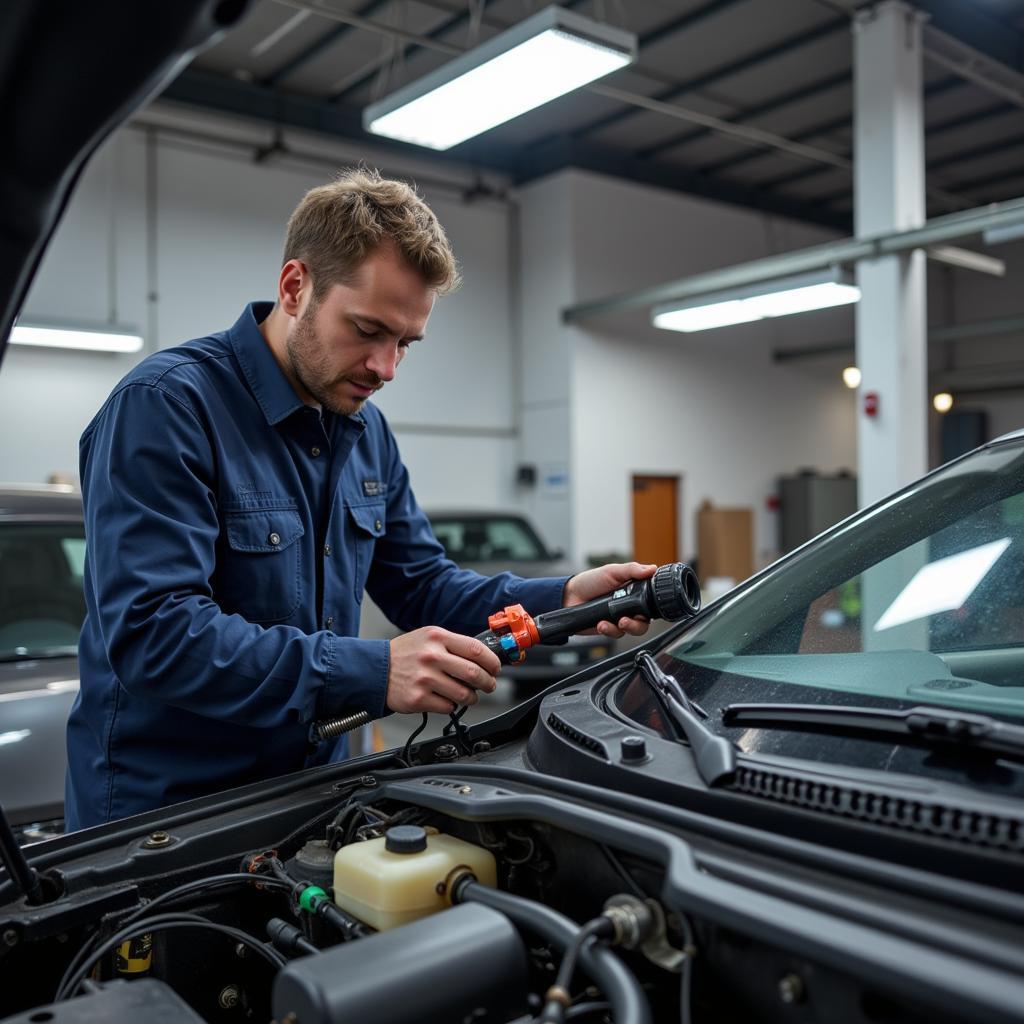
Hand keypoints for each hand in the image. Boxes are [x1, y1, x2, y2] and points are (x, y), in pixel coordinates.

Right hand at [386, 626, 500, 714]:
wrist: (374, 669)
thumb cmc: (404, 654)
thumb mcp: (428, 637)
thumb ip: (453, 644)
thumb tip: (482, 658)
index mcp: (437, 637)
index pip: (476, 650)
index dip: (492, 662)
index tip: (495, 668)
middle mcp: (431, 656)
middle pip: (474, 673)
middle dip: (488, 682)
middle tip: (489, 685)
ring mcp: (425, 678)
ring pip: (464, 694)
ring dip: (472, 697)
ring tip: (469, 695)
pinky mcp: (418, 698)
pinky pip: (448, 706)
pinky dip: (452, 705)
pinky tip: (446, 699)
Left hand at [563, 561, 657, 638]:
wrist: (569, 596)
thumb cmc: (590, 582)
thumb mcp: (612, 571)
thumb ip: (632, 570)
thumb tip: (652, 568)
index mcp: (633, 592)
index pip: (650, 603)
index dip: (652, 607)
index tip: (647, 606)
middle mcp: (629, 607)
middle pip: (644, 621)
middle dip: (638, 624)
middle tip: (627, 620)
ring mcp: (619, 619)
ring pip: (633, 630)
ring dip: (626, 628)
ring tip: (617, 622)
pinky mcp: (609, 629)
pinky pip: (616, 634)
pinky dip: (610, 630)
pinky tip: (601, 623)